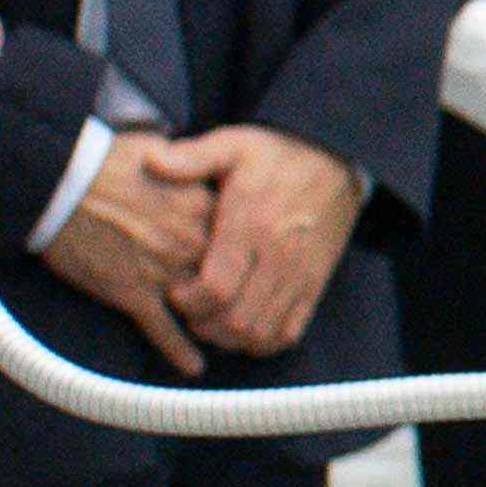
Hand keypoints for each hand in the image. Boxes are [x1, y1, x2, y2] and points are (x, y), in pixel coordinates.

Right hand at [37, 140, 220, 371]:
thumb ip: (189, 165)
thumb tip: (199, 162)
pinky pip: (164, 332)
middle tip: (240, 307)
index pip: (239, 240)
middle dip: (233, 292)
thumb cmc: (104, 162)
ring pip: (202, 308)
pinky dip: (179, 352)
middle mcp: (189, 242)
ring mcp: (163, 271)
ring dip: (212, 324)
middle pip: (227, 277)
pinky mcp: (133, 294)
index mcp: (201, 207)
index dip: (240, 252)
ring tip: (224, 338)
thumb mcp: (161, 153)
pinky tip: (193, 367)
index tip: (246, 261)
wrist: (59, 182)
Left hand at [156, 125, 360, 353]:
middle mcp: (278, 256)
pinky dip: (263, 342)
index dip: (189, 301)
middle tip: (189, 312)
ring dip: (231, 338)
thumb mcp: (232, 144)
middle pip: (238, 319)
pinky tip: (244, 330)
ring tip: (212, 322)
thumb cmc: (276, 153)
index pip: (217, 286)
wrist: (335, 159)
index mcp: (251, 225)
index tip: (174, 292)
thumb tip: (150, 161)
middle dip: (205, 324)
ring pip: (262, 332)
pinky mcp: (315, 284)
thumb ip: (190, 158)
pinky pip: (289, 332)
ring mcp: (300, 275)